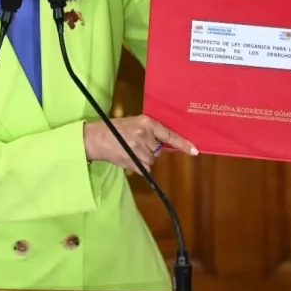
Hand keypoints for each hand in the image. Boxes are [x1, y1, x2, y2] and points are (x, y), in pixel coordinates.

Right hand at [83, 115, 197, 171]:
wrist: (96, 138)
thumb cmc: (114, 129)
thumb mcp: (133, 124)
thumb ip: (148, 132)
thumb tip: (163, 144)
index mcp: (147, 122)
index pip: (169, 135)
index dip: (182, 144)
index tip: (194, 151)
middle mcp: (144, 134)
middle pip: (158, 151)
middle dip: (150, 150)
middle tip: (135, 145)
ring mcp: (138, 148)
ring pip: (151, 160)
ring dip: (143, 159)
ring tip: (129, 151)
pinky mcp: (132, 160)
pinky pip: (144, 168)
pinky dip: (139, 166)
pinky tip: (128, 158)